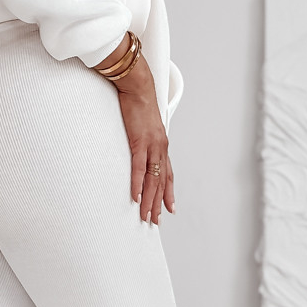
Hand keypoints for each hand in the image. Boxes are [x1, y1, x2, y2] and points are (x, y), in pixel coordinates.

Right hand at [94, 35, 173, 224]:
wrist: (137, 84)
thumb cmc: (138, 102)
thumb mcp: (143, 124)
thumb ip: (143, 137)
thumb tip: (138, 144)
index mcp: (161, 144)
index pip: (168, 174)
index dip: (169, 192)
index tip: (170, 208)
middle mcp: (161, 147)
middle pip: (161, 182)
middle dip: (159, 203)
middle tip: (155, 221)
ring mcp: (152, 146)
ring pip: (153, 180)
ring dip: (149, 200)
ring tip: (146, 216)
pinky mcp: (139, 142)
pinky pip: (139, 168)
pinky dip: (137, 184)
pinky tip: (135, 198)